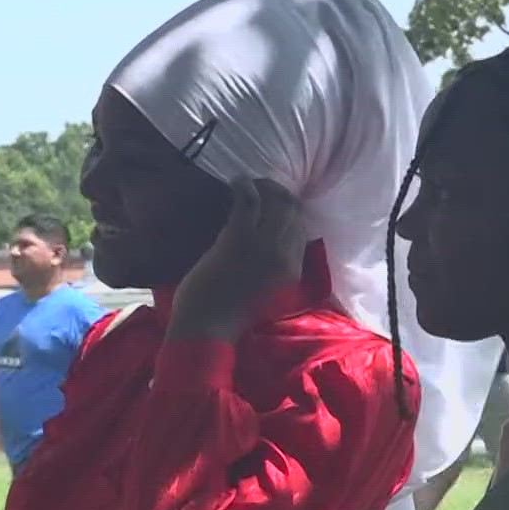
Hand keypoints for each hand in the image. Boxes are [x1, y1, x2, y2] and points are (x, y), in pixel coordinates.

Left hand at [169, 177, 305, 339]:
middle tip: (263, 186)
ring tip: (250, 182)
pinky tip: (237, 180)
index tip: (277, 201)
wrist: (206, 328)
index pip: (302, 229)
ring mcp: (263, 247)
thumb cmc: (229, 314)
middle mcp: (285, 257)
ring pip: (275, 203)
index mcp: (293, 272)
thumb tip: (270, 239)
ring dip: (263, 186)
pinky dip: (245, 186)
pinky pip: (249, 203)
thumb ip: (274, 268)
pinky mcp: (239, 240)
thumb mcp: (266, 293)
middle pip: (293, 211)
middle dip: (279, 193)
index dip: (291, 210)